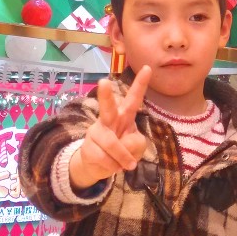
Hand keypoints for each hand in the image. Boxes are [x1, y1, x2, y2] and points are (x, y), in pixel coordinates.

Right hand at [69, 66, 150, 189]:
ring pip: (112, 144)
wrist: (98, 165)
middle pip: (107, 107)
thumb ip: (136, 143)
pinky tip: (112, 165)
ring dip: (123, 158)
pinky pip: (105, 159)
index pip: (134, 98)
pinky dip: (114, 167)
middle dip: (105, 95)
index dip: (141, 84)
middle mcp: (108, 119)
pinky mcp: (88, 146)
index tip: (148, 68)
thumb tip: (124, 144)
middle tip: (103, 81)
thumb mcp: (136, 147)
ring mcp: (96, 131)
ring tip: (127, 165)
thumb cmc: (121, 150)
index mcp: (124, 115)